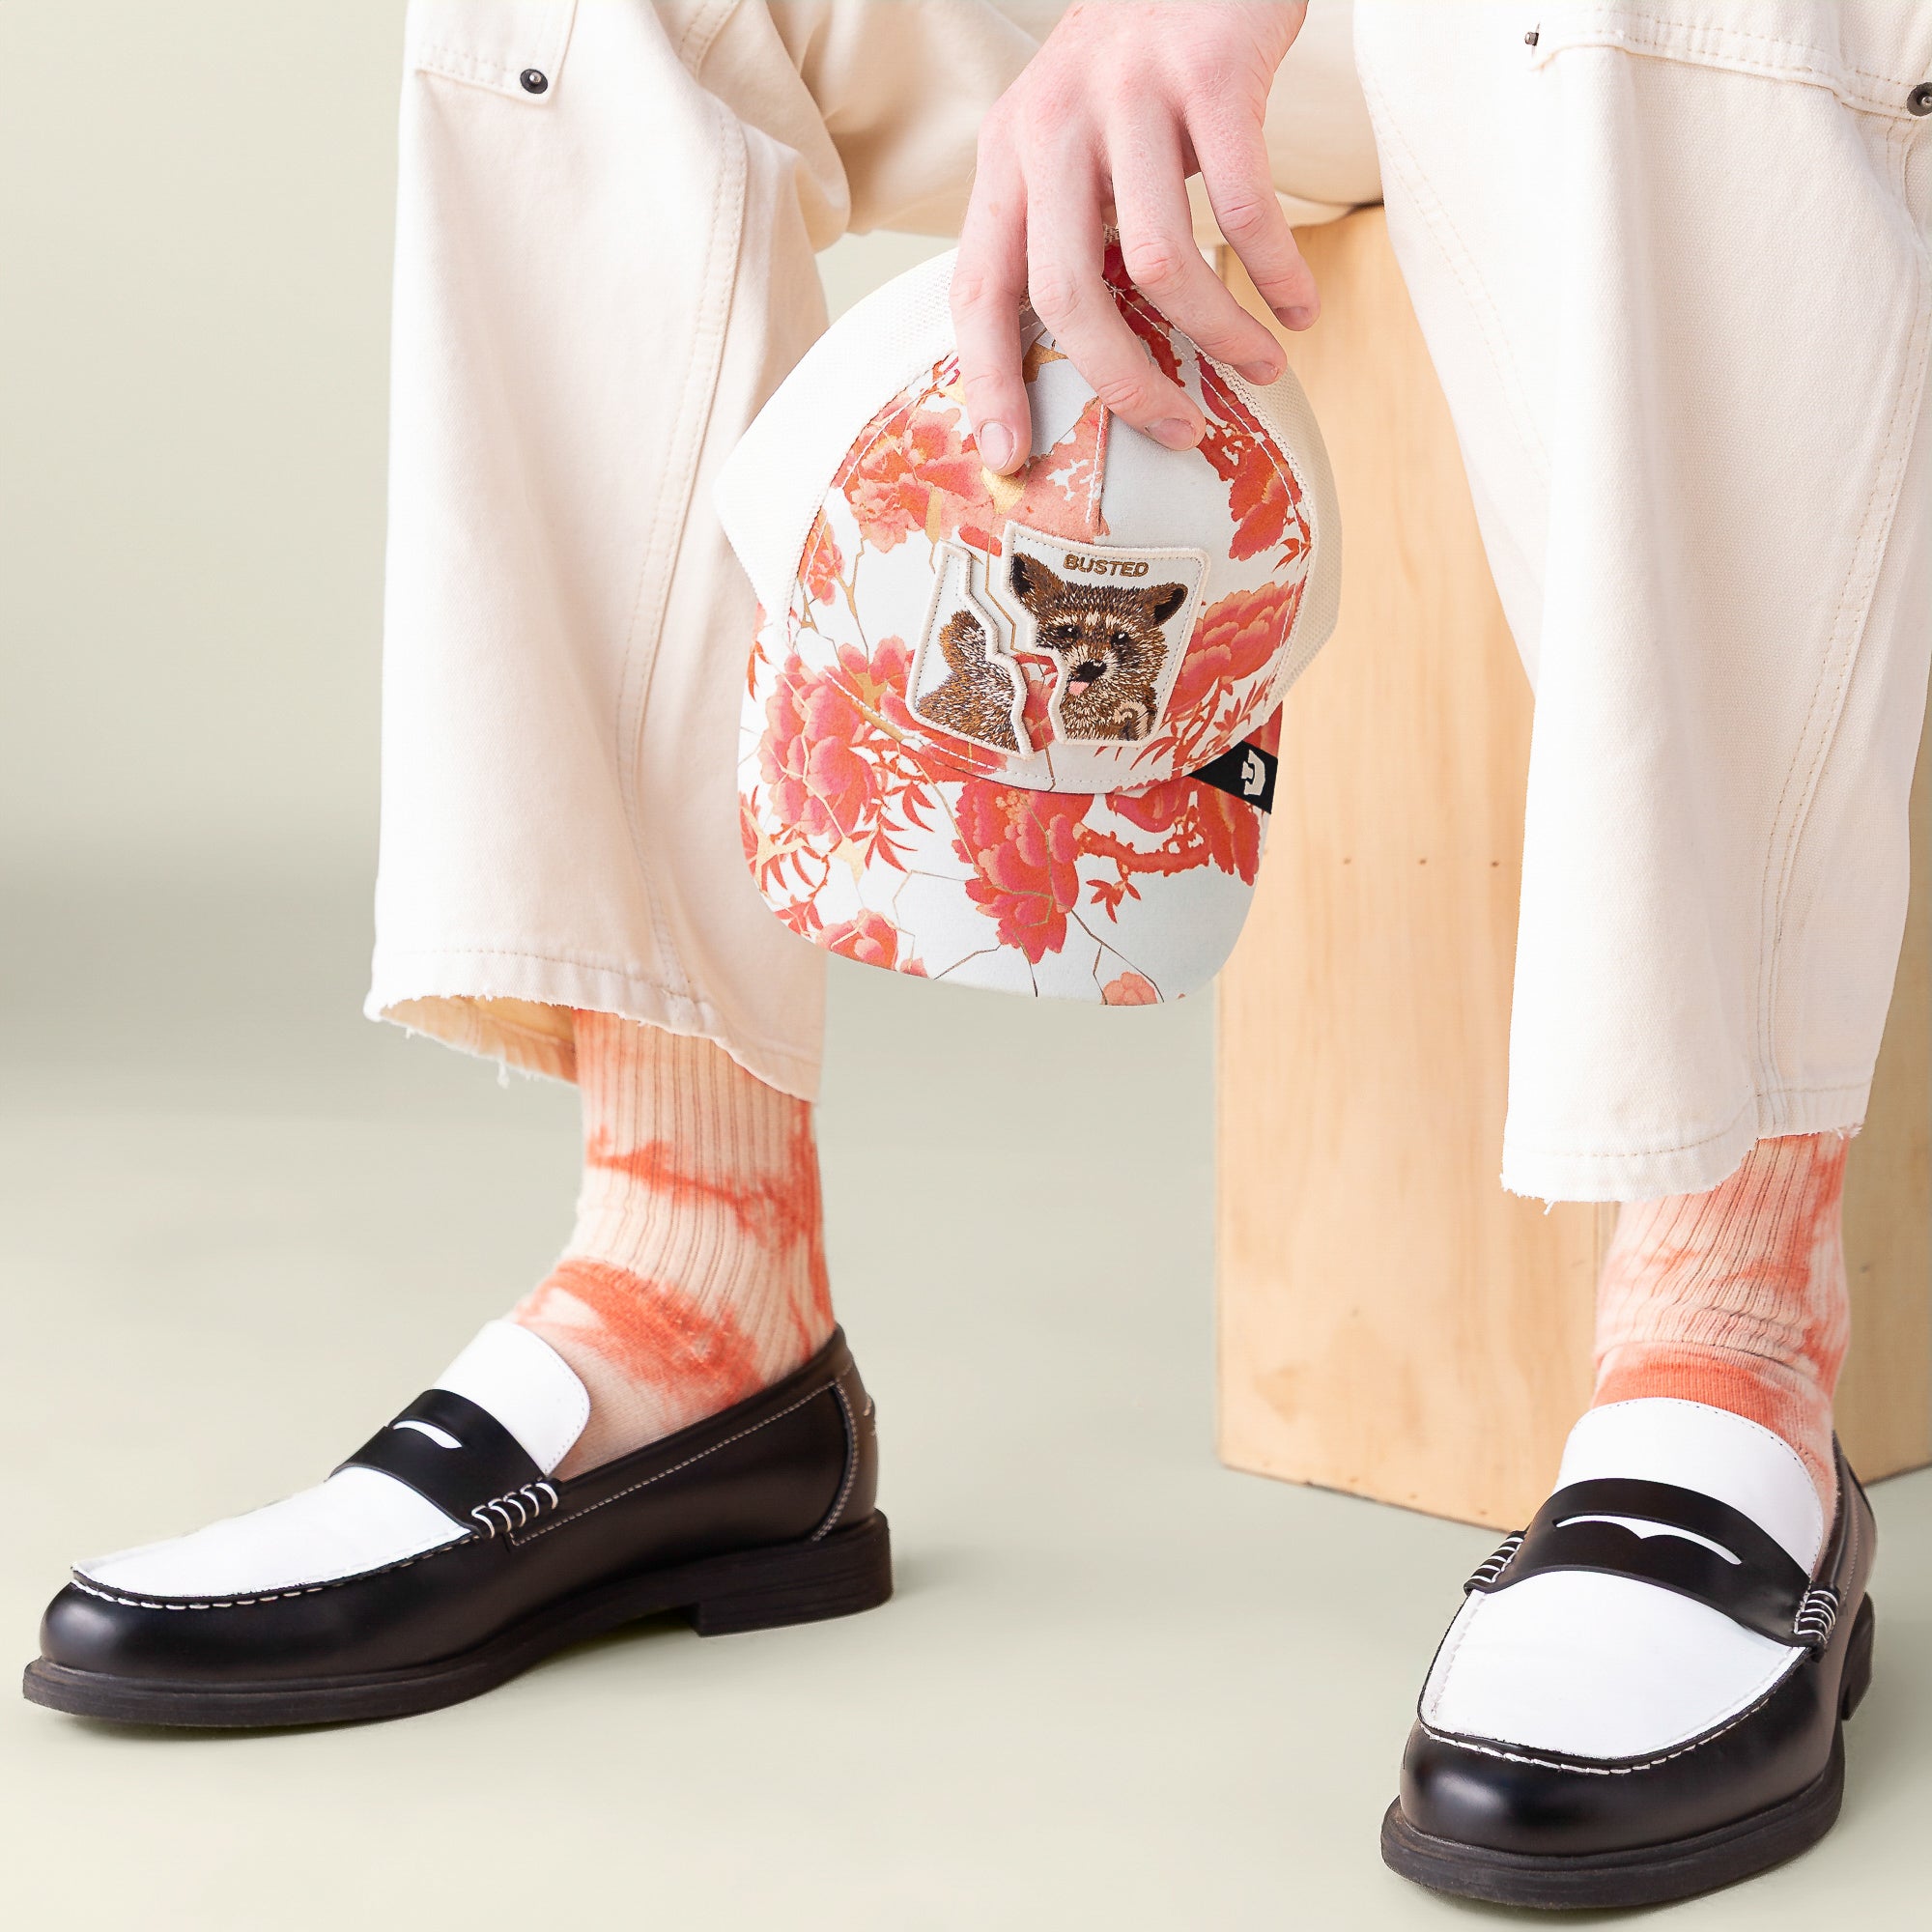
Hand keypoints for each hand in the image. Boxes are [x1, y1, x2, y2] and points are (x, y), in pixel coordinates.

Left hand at [953, 1, 1314, 475]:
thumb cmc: (1140, 72)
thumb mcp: (1070, 145)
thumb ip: (1065, 237)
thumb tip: (1093, 366)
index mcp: (1008, 159)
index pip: (979, 288)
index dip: (987, 380)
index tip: (1007, 456)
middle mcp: (1052, 129)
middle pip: (1067, 294)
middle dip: (1125, 383)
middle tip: (1178, 430)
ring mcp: (1129, 98)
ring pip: (1158, 261)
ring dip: (1217, 333)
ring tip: (1262, 365)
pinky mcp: (1208, 75)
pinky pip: (1244, 205)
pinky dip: (1275, 271)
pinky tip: (1297, 307)